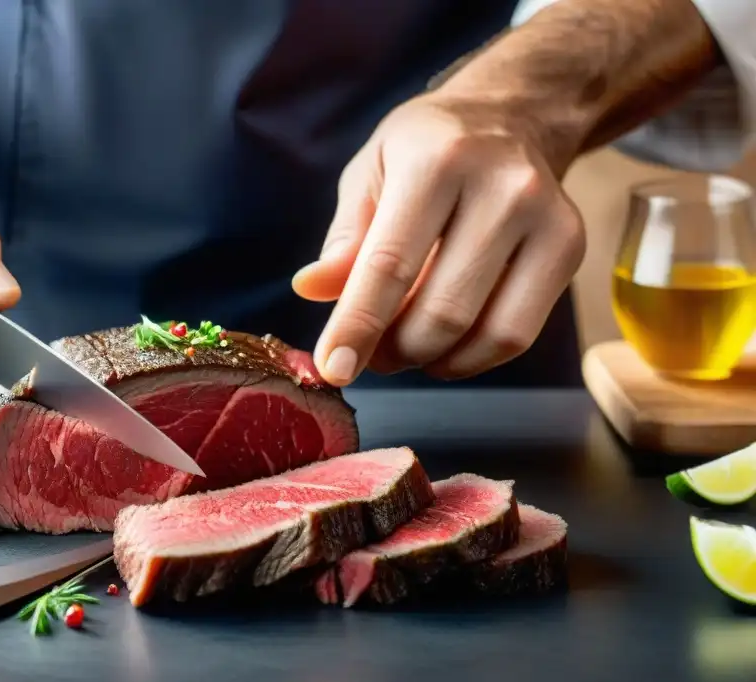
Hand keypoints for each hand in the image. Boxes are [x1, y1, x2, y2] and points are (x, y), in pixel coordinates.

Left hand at [292, 95, 584, 384]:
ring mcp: (544, 217)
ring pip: (481, 332)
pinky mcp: (570, 246)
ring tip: (404, 346)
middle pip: (440, 311)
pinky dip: (471, 358)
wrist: (511, 114)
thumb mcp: (370, 173)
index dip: (357, 326)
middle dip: (394, 350)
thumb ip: (344, 237)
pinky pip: (516, 335)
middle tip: (371, 352)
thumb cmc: (426, 150)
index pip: (389, 265)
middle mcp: (500, 186)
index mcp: (436, 160)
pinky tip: (446, 344)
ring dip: (431, 359)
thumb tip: (310, 289)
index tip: (333, 368)